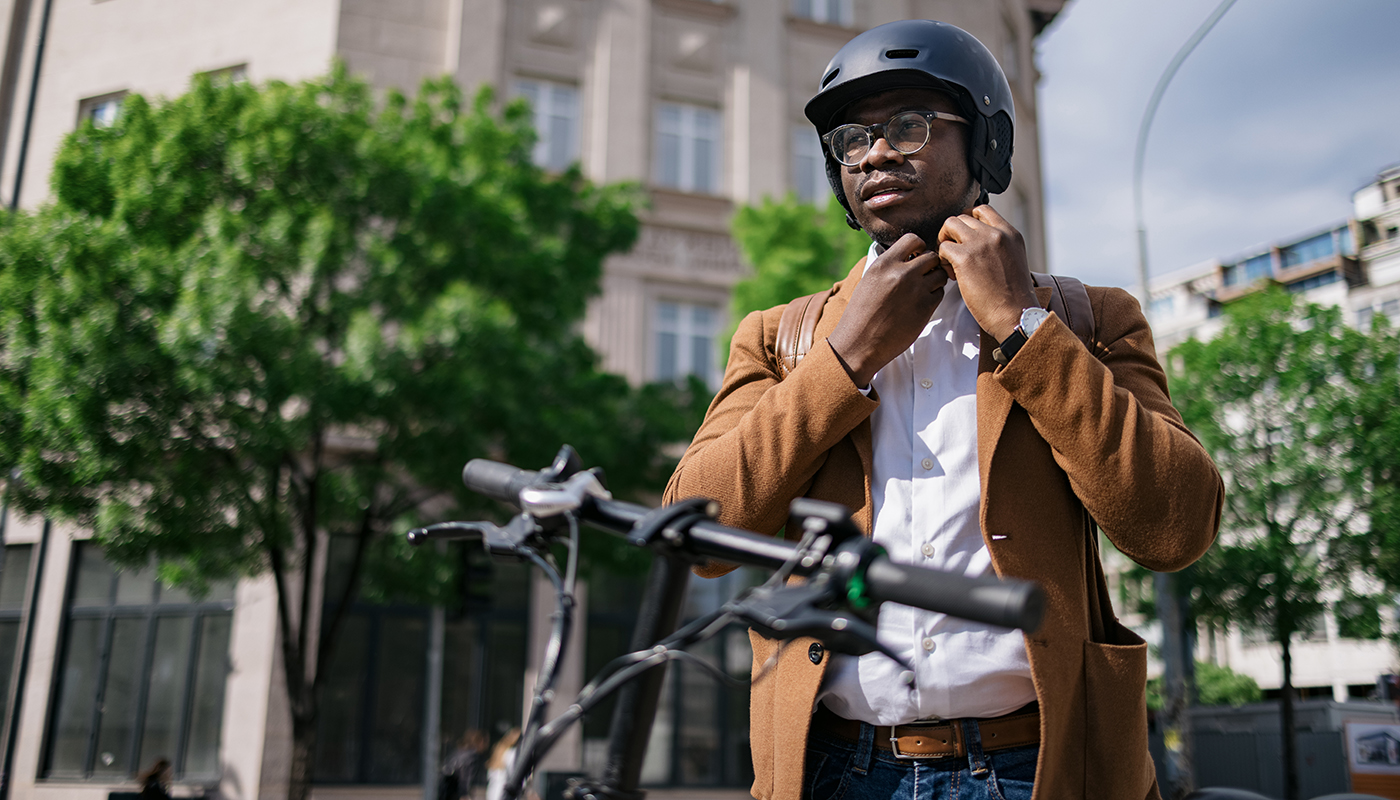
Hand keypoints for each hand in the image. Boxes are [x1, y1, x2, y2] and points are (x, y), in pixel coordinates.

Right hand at [827, 233, 946, 387]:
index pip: (913, 239)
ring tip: (921, 291)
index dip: (919, 247)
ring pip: (940, 274)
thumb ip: (888, 266)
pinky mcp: (925, 308)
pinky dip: (934, 297)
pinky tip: (920, 304)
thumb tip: (906, 256)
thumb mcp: (869, 280)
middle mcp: (901, 273)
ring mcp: (915, 290)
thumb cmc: (861, 315)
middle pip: (932, 256)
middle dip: (929, 265)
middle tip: (923, 275)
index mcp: (884, 264)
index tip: (916, 256)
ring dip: (934, 280)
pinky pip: (940, 294)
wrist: (859, 343)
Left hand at [936, 205, 1037, 341]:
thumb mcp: (1014, 259)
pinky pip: (942, 248)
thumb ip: (999, 246)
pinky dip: (942, 261)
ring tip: (951, 263)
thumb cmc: (1013, 296)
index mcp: (1010, 233)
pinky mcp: (965, 259)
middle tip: (955, 255)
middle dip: (953, 234)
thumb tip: (976, 242)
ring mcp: (980, 244)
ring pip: (949, 225)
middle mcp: (995, 234)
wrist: (1015, 314)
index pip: (982, 209)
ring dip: (945, 242)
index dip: (967, 221)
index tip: (964, 239)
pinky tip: (953, 276)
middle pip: (961, 217)